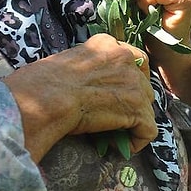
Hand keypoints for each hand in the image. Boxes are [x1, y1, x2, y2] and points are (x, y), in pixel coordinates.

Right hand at [3, 33, 157, 161]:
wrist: (46, 98)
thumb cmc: (42, 83)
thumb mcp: (66, 62)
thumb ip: (86, 67)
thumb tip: (86, 84)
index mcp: (105, 44)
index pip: (129, 57)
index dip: (125, 78)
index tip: (114, 93)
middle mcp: (124, 57)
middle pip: (141, 82)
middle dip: (132, 100)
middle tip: (115, 117)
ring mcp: (134, 81)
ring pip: (146, 106)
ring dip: (133, 121)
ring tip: (113, 135)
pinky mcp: (137, 107)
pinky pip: (148, 129)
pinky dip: (137, 141)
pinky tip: (120, 147)